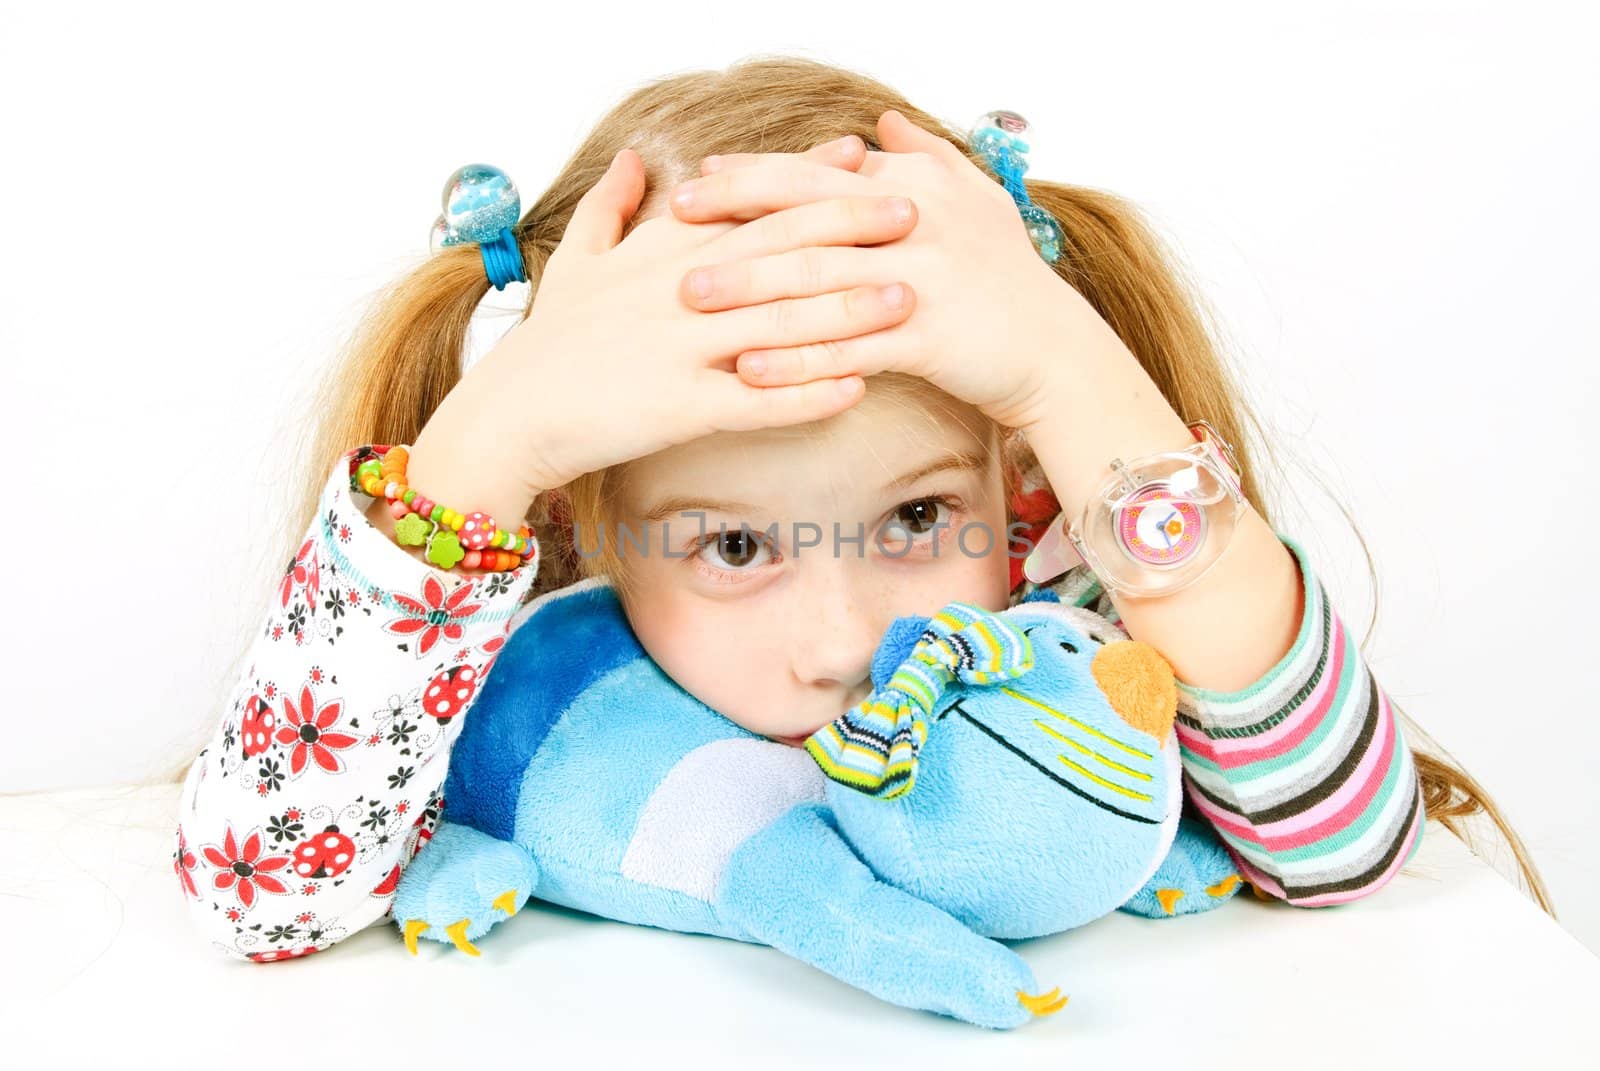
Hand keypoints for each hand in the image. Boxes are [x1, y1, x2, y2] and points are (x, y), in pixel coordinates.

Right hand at [406, 140, 916, 520]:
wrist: (511, 414)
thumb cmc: (549, 341)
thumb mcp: (576, 261)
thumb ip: (609, 208)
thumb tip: (630, 160)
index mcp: (658, 251)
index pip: (745, 202)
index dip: (806, 179)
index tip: (861, 157)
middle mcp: (676, 291)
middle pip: (777, 250)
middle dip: (848, 230)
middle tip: (912, 214)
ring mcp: (680, 349)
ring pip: (779, 322)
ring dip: (848, 310)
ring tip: (907, 300)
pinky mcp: (679, 408)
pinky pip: (756, 400)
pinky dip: (808, 394)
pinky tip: (857, 388)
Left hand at [668, 110, 1116, 431]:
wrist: (1057, 352)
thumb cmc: (1009, 281)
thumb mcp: (976, 203)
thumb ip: (924, 157)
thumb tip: (879, 123)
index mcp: (916, 187)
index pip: (819, 173)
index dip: (755, 176)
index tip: (700, 180)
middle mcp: (915, 225)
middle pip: (807, 217)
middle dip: (735, 221)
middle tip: (674, 230)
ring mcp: (921, 282)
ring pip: (818, 283)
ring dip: (749, 290)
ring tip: (691, 300)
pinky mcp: (927, 339)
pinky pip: (846, 349)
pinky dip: (794, 359)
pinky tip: (747, 369)